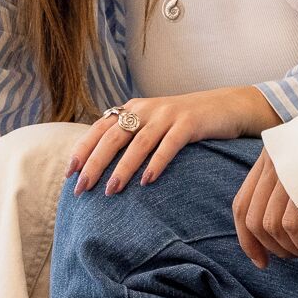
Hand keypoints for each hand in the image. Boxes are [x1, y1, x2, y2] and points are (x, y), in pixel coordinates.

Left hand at [70, 84, 280, 194]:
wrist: (227, 107)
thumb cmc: (185, 123)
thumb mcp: (153, 124)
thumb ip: (130, 137)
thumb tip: (102, 166)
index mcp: (133, 109)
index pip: (99, 129)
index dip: (83, 150)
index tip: (69, 173)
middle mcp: (146, 109)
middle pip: (113, 137)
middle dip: (95, 164)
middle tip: (82, 189)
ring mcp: (168, 114)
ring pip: (138, 143)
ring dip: (123, 168)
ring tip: (111, 191)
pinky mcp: (190, 123)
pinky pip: (169, 144)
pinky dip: (156, 162)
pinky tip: (147, 181)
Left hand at [232, 150, 297, 266]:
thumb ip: (293, 187)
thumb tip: (285, 230)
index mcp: (268, 159)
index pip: (242, 205)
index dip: (247, 239)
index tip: (260, 261)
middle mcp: (271, 165)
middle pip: (255, 222)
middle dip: (274, 249)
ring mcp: (285, 174)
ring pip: (273, 228)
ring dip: (296, 249)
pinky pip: (293, 228)